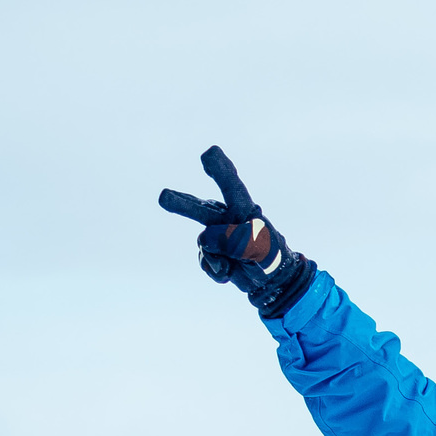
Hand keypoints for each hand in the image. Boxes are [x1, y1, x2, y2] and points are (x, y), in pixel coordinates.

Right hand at [158, 146, 315, 318]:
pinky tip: (230, 273)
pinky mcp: (212, 252)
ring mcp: (218, 235)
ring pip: (204, 242)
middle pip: (201, 208)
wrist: (271, 282)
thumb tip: (204, 239)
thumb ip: (232, 240)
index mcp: (244, 210)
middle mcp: (227, 219)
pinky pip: (205, 260)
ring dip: (211, 257)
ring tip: (225, 267)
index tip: (210, 152)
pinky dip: (216, 270)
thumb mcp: (258, 248)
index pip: (231, 186)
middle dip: (182, 203)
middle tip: (163, 196)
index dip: (220, 169)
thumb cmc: (270, 259)